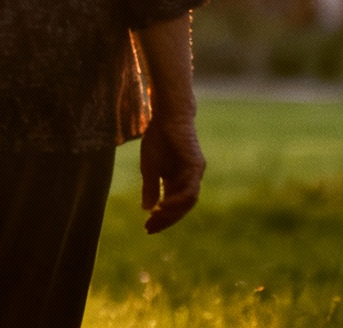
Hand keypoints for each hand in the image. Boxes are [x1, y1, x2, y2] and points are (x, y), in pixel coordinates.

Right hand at [139, 114, 202, 232]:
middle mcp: (189, 179)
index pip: (173, 206)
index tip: (147, 228)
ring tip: (155, 218)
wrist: (167, 115)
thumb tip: (147, 208)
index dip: (162, 219)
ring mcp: (194, 173)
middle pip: (182, 208)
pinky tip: (163, 206)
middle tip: (149, 228)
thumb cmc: (158, 138)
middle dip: (166, 220)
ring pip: (189, 202)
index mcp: (178, 181)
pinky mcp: (195, 166)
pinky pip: (189, 189)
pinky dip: (177, 200)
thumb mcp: (149, 166)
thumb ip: (151, 187)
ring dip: (172, 213)